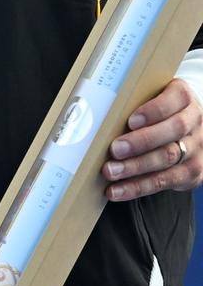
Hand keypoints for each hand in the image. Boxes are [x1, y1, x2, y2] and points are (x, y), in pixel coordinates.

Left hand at [103, 78, 202, 200]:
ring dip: (136, 168)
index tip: (130, 121)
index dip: (153, 111)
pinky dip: (139, 186)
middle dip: (141, 142)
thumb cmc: (156, 107)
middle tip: (114, 149)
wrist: (186, 123)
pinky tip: (118, 189)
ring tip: (111, 172)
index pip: (172, 101)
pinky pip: (167, 182)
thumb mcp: (149, 95)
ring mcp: (197, 149)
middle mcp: (195, 122)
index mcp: (183, 97)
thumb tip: (93, 110)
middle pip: (172, 131)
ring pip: (169, 158)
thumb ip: (132, 100)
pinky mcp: (194, 173)